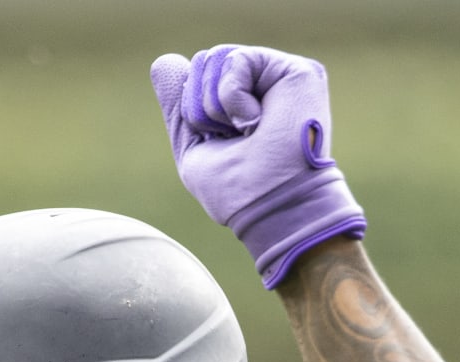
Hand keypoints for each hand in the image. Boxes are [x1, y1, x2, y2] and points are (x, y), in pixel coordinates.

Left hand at [150, 45, 364, 288]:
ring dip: (217, 106)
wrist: (273, 205)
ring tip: (247, 132)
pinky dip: (232, 97)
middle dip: (202, 108)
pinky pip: (235, 60)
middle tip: (233, 139)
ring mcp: (279, 78)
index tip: (218, 146)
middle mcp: (262, 89)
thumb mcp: (193, 147)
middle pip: (203, 63)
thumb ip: (179, 106)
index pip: (195, 81)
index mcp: (240, 107)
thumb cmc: (237, 191)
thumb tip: (163, 60)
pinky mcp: (296, 71)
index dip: (193, 113)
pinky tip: (255, 122)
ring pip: (215, 58)